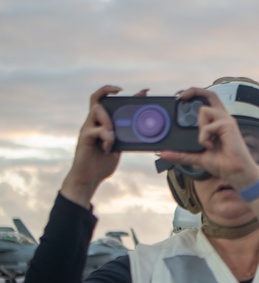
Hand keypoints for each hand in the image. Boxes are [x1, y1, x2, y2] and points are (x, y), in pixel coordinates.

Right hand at [60, 85, 137, 207]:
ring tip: (113, 135)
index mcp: (101, 124)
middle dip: (108, 92)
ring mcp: (87, 129)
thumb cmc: (102, 164)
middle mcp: (92, 123)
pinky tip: (109, 147)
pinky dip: (107, 137)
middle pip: (96, 99)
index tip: (137, 91)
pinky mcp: (84, 138)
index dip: (116, 93)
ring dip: (109, 120)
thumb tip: (139, 131)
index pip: (105, 102)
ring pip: (97, 110)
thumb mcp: (118, 148)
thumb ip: (123, 138)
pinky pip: (96, 130)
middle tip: (121, 92)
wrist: (89, 179)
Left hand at [158, 87, 258, 189]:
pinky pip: (207, 126)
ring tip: (206, 141)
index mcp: (217, 123)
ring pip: (204, 110)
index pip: (206, 102)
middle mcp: (222, 118)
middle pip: (210, 94)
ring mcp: (226, 121)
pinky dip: (204, 137)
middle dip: (194, 91)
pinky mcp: (228, 125)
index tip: (181, 99)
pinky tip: (211, 146)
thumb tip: (163, 153)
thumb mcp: (196, 157)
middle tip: (181, 97)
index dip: (194, 96)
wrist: (236, 173)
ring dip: (200, 126)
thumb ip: (181, 154)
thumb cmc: (223, 164)